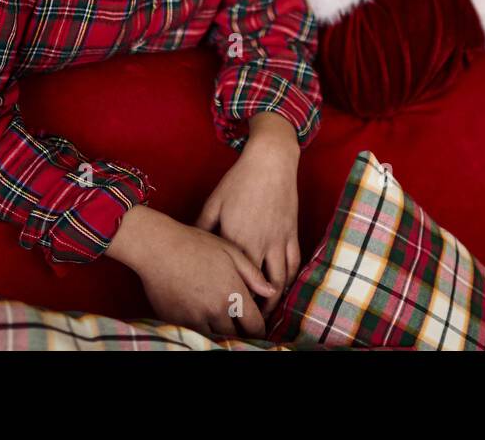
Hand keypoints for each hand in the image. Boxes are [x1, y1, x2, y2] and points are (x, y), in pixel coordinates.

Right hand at [105, 205, 273, 336]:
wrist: (158, 248)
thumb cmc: (196, 244)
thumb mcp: (231, 252)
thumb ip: (253, 275)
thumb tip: (272, 292)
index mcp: (233, 293)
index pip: (254, 324)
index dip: (260, 329)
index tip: (260, 329)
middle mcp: (215, 310)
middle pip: (236, 335)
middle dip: (241, 332)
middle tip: (242, 328)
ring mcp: (194, 318)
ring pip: (216, 337)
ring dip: (222, 333)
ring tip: (225, 327)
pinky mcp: (176, 321)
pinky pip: (195, 334)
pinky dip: (203, 331)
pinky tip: (205, 322)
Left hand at [196, 112, 300, 315]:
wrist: (271, 161)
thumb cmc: (239, 181)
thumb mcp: (213, 203)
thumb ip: (202, 227)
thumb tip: (191, 244)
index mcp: (237, 241)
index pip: (235, 280)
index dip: (232, 299)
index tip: (226, 313)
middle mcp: (260, 246)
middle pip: (260, 289)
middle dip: (256, 309)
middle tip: (249, 323)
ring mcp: (279, 240)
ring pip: (281, 280)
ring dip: (276, 300)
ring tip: (268, 313)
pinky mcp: (292, 233)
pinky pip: (294, 263)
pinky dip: (291, 279)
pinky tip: (284, 287)